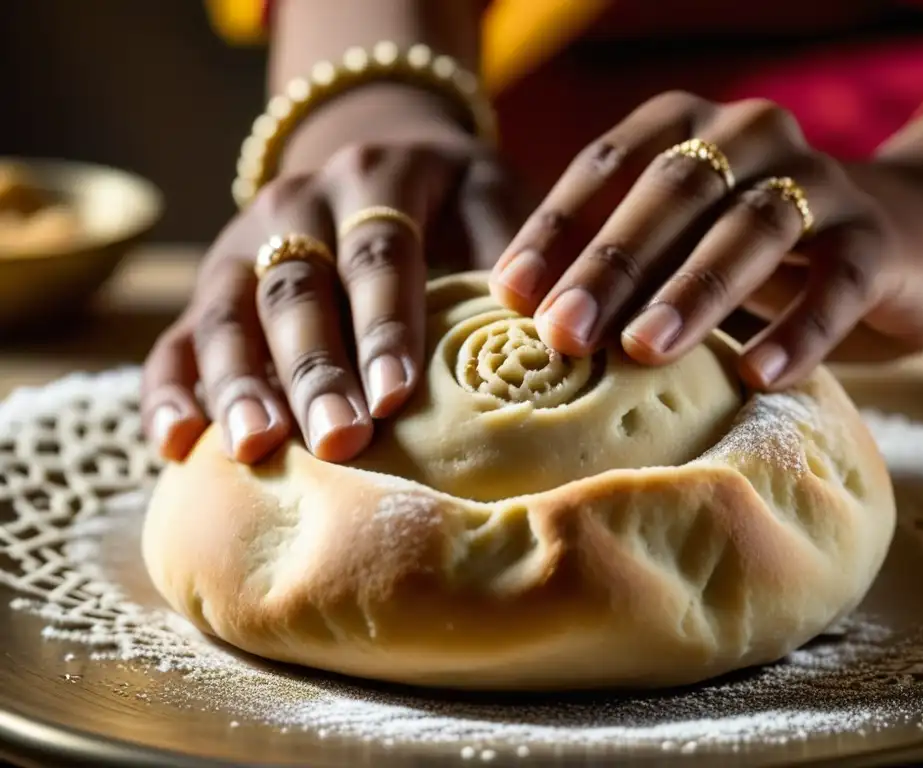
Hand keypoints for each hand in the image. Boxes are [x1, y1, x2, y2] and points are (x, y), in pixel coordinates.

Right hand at [143, 92, 524, 464]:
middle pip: (297, 289)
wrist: (376, 153)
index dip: (386, 325)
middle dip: (315, 368)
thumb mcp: (489, 195)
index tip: (398, 397)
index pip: (379, 255)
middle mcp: (295, 206)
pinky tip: (174, 447)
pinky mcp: (211, 288)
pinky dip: (170, 391)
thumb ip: (511, 250)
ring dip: (238, 384)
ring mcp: (241, 245)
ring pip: (226, 314)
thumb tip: (549, 331)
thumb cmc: (450, 196)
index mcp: (375, 180)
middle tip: (337, 440)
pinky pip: (175, 338)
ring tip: (254, 448)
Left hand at [489, 91, 922, 388]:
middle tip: (564, 334)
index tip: (511, 297)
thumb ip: (614, 261)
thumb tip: (522, 317)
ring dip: (694, 291)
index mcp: (685, 125)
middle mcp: (749, 134)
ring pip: (752, 227)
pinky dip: (799, 330)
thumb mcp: (674, 243)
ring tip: (645, 351)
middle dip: (612, 265)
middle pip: (673, 191)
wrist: (895, 241)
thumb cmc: (748, 254)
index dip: (555, 229)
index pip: (606, 164)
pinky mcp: (875, 237)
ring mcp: (820, 179)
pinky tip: (756, 375)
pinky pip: (837, 281)